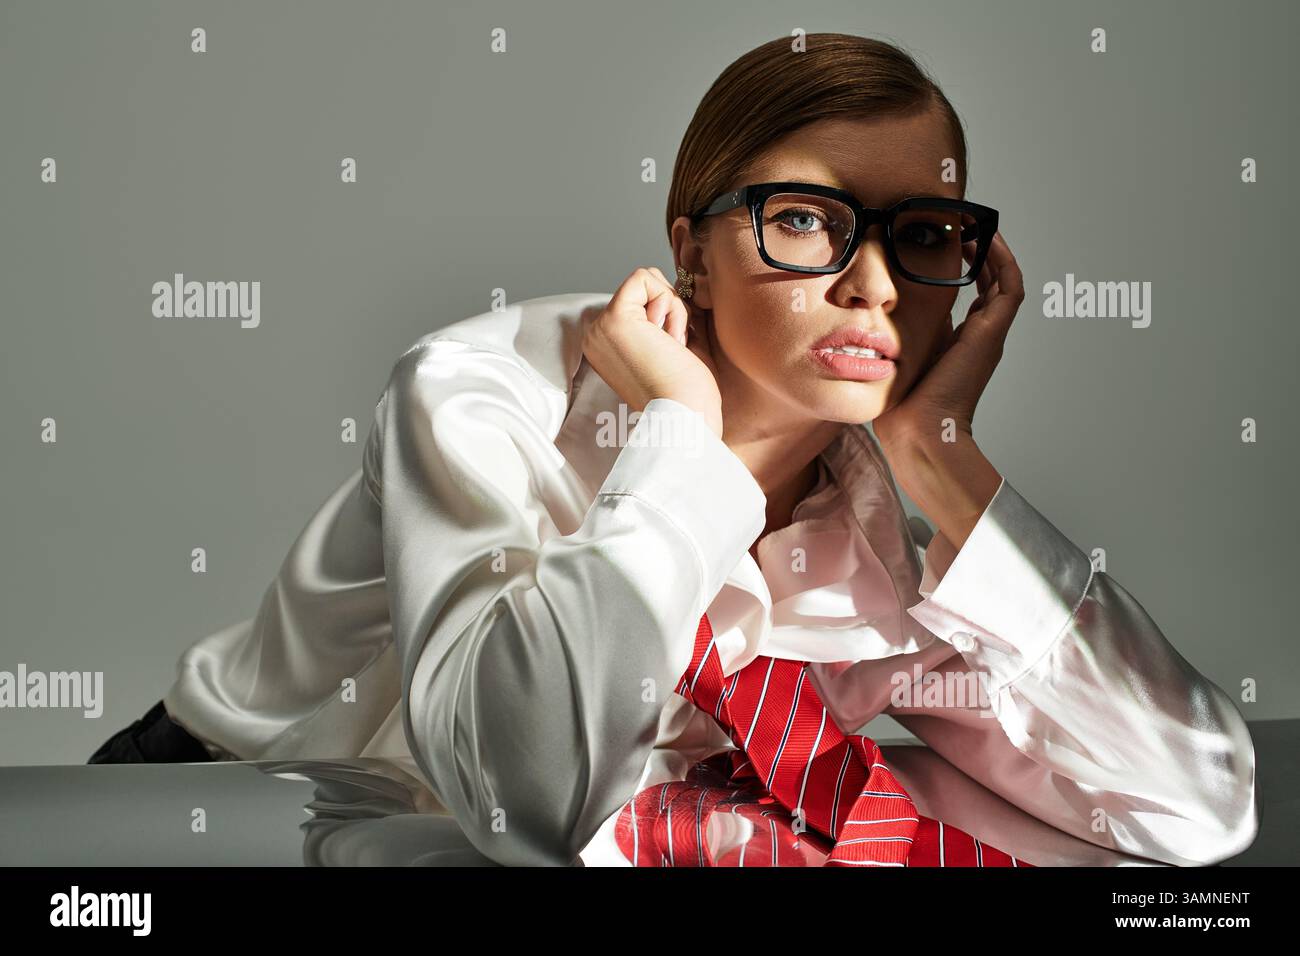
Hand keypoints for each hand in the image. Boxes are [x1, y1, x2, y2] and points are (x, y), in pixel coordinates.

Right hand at [581, 266, 724, 437]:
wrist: (687, 420)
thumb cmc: (688, 395)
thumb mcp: (671, 347)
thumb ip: (661, 319)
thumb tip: (669, 288)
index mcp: (607, 347)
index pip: (641, 302)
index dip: (668, 318)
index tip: (670, 355)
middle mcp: (596, 337)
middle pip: (643, 288)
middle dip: (670, 312)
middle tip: (672, 353)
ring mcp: (601, 328)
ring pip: (646, 281)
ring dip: (672, 311)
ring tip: (670, 349)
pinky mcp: (615, 319)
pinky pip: (645, 279)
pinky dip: (670, 304)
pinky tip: (670, 339)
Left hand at [871, 231, 1024, 457]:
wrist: (917, 428)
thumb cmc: (902, 403)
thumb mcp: (902, 353)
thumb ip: (906, 328)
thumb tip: (891, 301)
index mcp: (960, 343)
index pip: (971, 297)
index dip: (964, 270)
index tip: (949, 244)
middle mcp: (980, 337)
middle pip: (990, 284)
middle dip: (979, 253)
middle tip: (965, 225)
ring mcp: (989, 334)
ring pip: (1003, 281)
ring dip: (992, 251)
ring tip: (977, 223)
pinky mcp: (992, 332)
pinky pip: (1010, 286)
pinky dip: (1002, 261)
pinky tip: (986, 237)